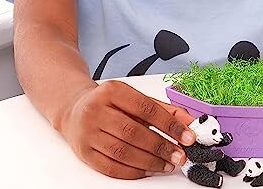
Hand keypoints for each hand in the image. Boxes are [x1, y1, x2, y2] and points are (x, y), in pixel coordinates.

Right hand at [58, 81, 195, 178]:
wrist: (75, 109)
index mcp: (112, 90)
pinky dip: (133, 171)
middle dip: (161, 146)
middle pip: (134, 132)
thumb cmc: (109, 103)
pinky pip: (111, 167)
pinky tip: (148, 169)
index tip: (187, 135)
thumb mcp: (134, 98)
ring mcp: (89, 132)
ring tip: (167, 164)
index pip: (146, 108)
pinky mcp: (84, 152)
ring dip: (150, 161)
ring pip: (123, 152)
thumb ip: (162, 109)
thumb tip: (188, 121)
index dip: (169, 124)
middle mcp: (97, 110)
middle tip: (179, 155)